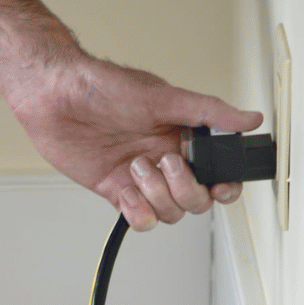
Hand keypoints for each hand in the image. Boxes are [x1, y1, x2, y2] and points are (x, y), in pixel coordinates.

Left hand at [0, 0, 262, 230]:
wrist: (54, 96)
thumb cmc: (102, 86)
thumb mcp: (162, 96)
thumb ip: (208, 112)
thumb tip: (249, 118)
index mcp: (182, 136)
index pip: (217, 172)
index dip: (224, 186)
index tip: (221, 186)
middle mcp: (164, 158)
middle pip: (195, 200)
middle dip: (184, 189)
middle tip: (165, 163)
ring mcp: (140, 178)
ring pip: (168, 212)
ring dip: (156, 196)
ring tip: (135, 166)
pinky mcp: (114, 190)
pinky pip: (138, 218)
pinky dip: (138, 214)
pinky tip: (128, 195)